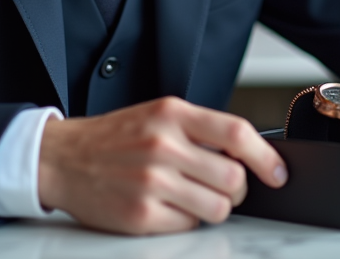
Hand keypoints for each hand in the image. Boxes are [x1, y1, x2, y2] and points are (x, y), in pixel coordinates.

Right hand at [37, 96, 287, 234]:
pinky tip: (166, 206)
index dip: (266, 158)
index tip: (278, 173)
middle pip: (233, 178)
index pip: (236, 133)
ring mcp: (151, 182)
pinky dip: (185, 220)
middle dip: (237, 189)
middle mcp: (163, 145)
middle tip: (223, 187)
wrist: (62, 158)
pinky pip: (189, 226)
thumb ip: (200, 129)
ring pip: (217, 208)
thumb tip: (249, 155)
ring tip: (190, 196)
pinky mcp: (140, 215)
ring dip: (213, 207)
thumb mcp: (158, 115)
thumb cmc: (114, 137)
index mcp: (172, 114)